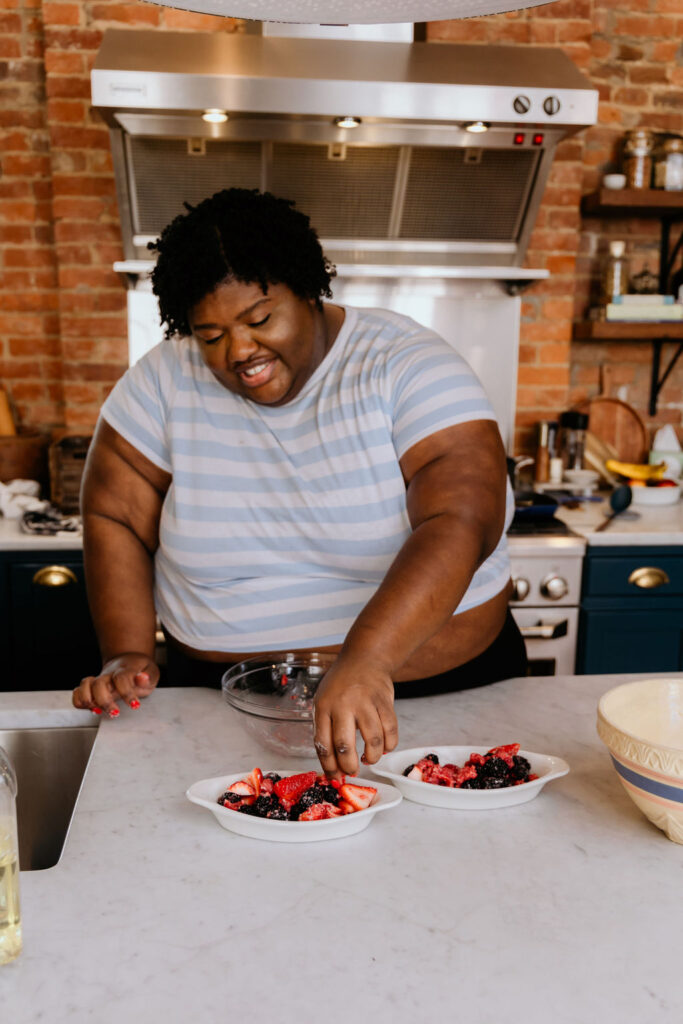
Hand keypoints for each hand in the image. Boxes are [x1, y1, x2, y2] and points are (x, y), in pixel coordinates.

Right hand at [72, 652, 158, 716]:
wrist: (128, 661)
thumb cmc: (140, 669)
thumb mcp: (151, 671)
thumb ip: (148, 676)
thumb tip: (143, 677)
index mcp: (125, 670)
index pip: (121, 678)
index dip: (127, 693)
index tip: (135, 705)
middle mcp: (108, 674)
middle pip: (99, 683)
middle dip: (104, 701)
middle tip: (115, 713)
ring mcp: (98, 680)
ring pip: (85, 685)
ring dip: (88, 700)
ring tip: (98, 711)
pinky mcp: (91, 687)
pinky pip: (77, 692)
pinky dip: (79, 701)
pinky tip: (90, 709)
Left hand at [312, 657, 398, 776]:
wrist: (364, 659)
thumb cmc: (340, 686)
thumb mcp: (324, 701)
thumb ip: (327, 729)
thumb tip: (334, 765)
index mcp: (323, 706)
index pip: (323, 743)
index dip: (329, 765)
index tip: (334, 776)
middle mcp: (343, 704)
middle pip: (345, 745)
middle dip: (348, 766)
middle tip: (352, 771)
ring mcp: (365, 702)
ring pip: (373, 740)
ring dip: (372, 757)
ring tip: (368, 759)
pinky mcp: (385, 701)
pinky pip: (391, 730)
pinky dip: (389, 745)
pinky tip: (383, 748)